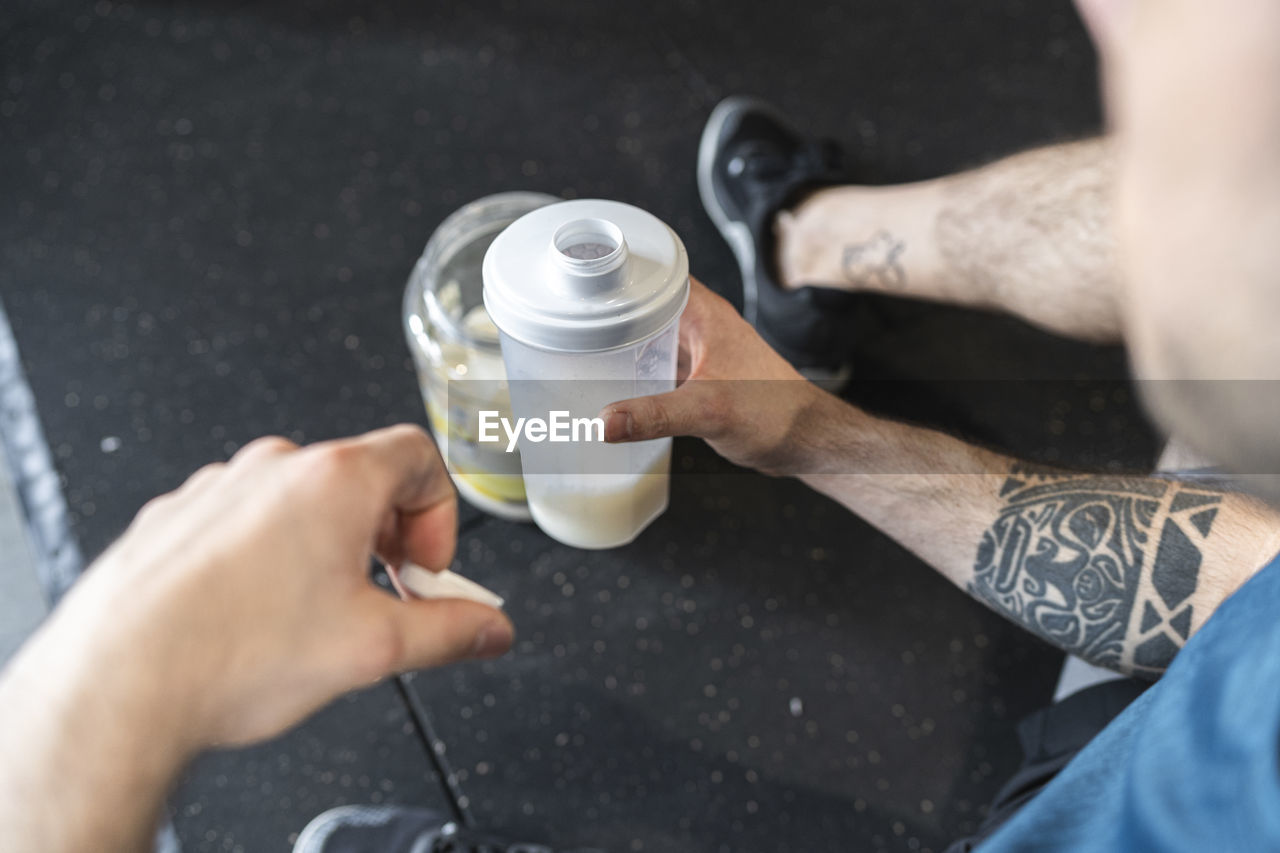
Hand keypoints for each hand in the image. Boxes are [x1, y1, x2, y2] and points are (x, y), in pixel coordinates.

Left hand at [26, 425, 512, 751]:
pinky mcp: (177, 517)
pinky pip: (246, 522)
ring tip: (315, 617)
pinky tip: (258, 617)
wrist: (118, 684)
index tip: (426, 571)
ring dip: (327, 548)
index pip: (420, 457)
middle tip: (384, 599)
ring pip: (300, 503)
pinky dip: (269, 556)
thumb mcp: (373, 650)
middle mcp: (274, 469)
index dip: (440, 516)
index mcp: (334, 481)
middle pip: (362, 480)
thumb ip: (449, 632)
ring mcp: (219, 488)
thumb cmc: (232, 656)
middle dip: (387, 539)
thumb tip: (487, 629)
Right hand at [600, 278, 836, 474]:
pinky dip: (637, 370)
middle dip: (609, 311)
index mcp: (705, 315)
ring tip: (580, 350)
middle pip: (645, 305)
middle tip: (569, 322)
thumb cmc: (776, 413)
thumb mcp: (709, 411)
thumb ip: (655, 415)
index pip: (654, 275)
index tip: (581, 279)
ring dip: (622, 342)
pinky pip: (659, 364)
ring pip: (651, 335)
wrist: (806, 441)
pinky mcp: (701, 377)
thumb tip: (605, 421)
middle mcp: (702, 325)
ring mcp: (701, 351)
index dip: (617, 273)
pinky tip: (615, 385)